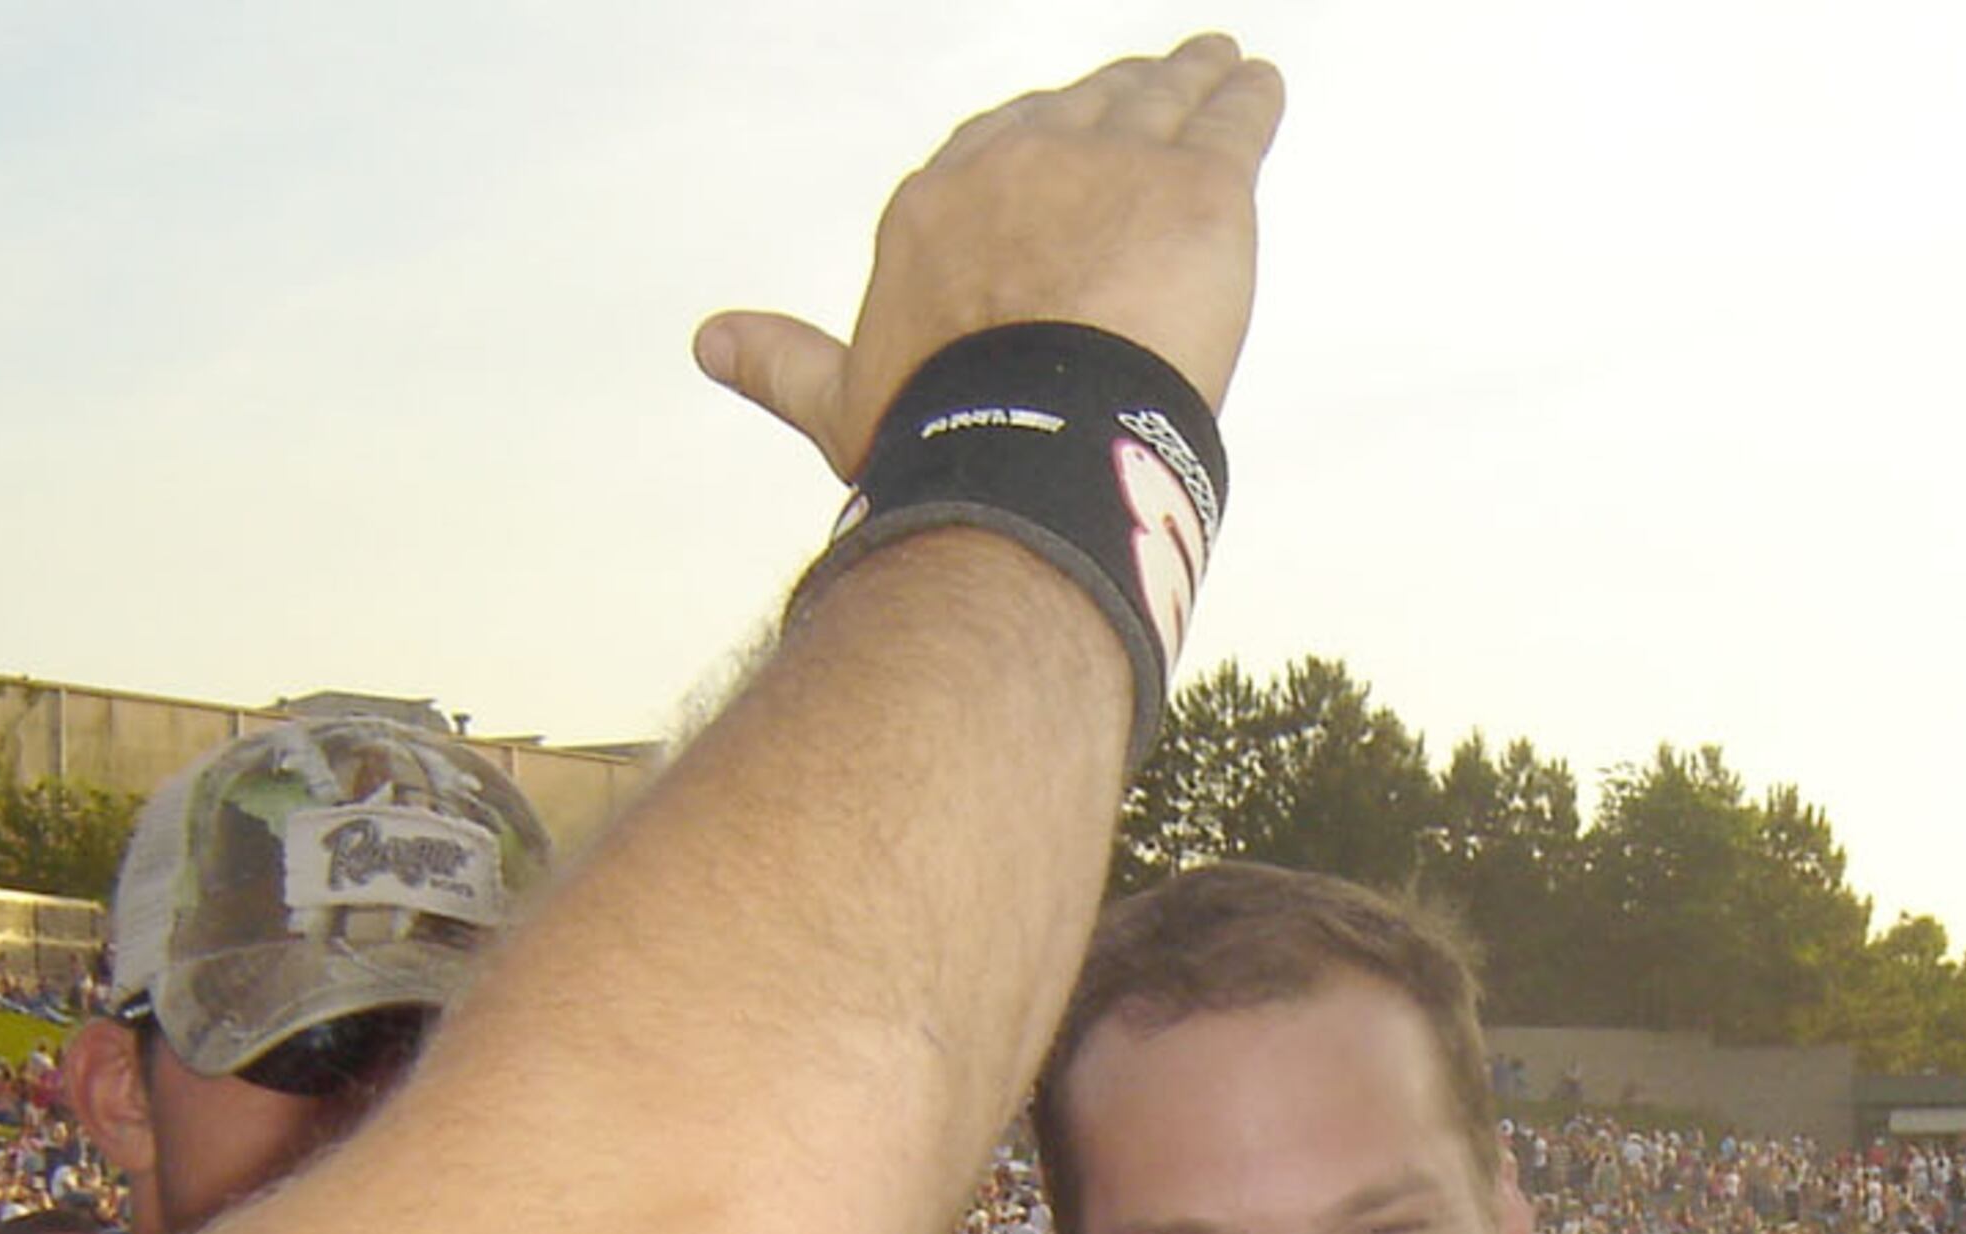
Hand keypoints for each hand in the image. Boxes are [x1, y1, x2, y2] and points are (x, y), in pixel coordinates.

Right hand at [695, 33, 1283, 481]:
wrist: (1028, 435)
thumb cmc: (936, 433)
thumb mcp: (844, 398)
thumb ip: (782, 363)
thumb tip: (706, 342)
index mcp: (942, 202)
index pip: (994, 145)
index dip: (1032, 138)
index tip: (1056, 135)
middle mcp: (1024, 161)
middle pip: (1080, 111)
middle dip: (1117, 95)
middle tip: (1151, 85)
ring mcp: (1114, 164)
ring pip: (1160, 100)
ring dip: (1189, 79)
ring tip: (1216, 66)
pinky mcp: (1200, 188)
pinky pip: (1230, 119)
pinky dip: (1247, 96)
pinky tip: (1259, 82)